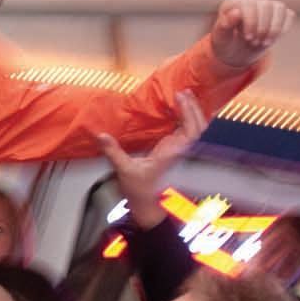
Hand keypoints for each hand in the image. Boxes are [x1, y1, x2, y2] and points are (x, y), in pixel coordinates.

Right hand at [96, 90, 204, 228]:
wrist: (150, 208)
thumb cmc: (141, 192)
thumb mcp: (126, 171)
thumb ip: (114, 152)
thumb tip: (101, 135)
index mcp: (174, 154)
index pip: (190, 129)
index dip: (188, 111)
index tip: (180, 96)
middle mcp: (183, 152)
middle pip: (199, 126)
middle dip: (193, 107)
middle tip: (183, 92)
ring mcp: (183, 153)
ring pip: (197, 130)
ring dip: (193, 113)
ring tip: (184, 98)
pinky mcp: (179, 155)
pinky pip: (190, 135)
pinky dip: (189, 122)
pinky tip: (182, 113)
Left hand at [209, 0, 293, 68]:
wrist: (235, 52)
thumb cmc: (225, 44)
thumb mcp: (221, 38)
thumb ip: (224, 25)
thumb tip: (237, 12)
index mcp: (233, 2)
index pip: (248, 3)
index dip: (251, 21)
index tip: (247, 38)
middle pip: (266, 5)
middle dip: (263, 26)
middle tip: (255, 43)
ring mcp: (265, 5)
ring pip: (279, 7)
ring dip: (274, 28)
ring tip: (264, 43)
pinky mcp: (277, 13)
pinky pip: (288, 15)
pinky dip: (282, 28)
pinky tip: (272, 40)